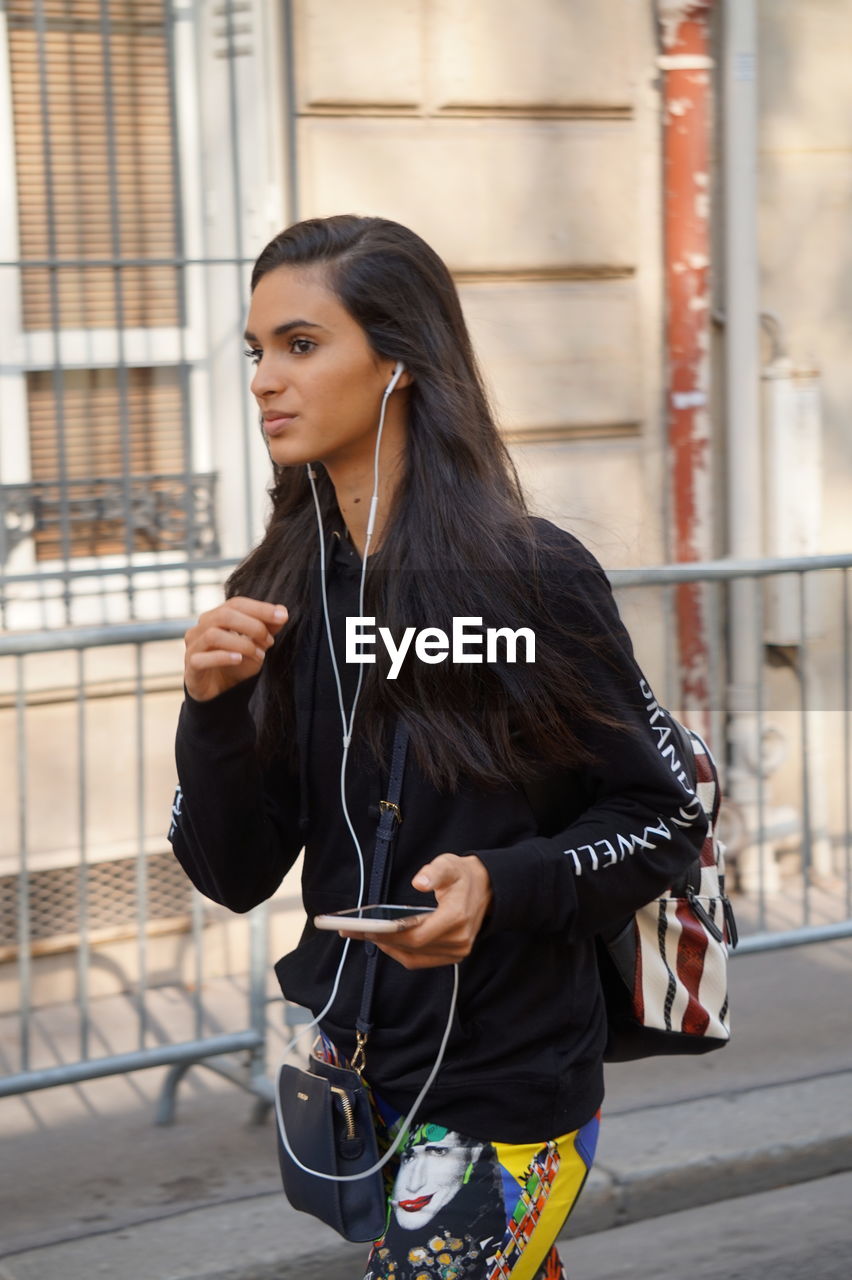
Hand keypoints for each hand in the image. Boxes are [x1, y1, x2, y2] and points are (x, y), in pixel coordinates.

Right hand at [183, 597, 288, 701]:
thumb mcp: (257, 645)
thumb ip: (268, 628)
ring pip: (213, 635)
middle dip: (253, 626)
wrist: (220, 693)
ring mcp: (193, 647)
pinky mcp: (191, 668)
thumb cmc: (236, 664)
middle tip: (270, 641)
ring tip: (259, 655)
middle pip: (224, 615)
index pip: (236, 604)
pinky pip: (201, 659)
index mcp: (216, 617)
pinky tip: (239, 659)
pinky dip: (223, 657)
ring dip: (242, 644)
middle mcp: (201, 628)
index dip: (260, 608)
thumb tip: (282, 611)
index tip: (282, 616)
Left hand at [341, 853, 492, 968]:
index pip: (417, 936)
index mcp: (456, 917)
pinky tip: (385, 941)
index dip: (389, 935)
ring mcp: (458, 951)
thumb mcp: (450, 864)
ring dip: (388, 948)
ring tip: (365, 935)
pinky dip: (401, 953)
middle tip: (355, 930)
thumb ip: (434, 872)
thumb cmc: (463, 876)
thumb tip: (419, 882)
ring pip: (414, 958)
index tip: (366, 928)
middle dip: (382, 940)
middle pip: (412, 948)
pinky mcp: (453, 956)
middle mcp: (459, 940)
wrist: (488, 889)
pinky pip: (421, 960)